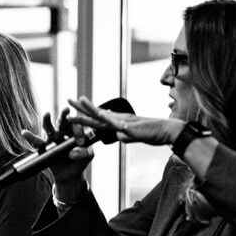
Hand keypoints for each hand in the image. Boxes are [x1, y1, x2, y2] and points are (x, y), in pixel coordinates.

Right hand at [22, 108, 92, 200]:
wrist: (70, 174)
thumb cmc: (81, 161)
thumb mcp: (87, 156)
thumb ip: (83, 153)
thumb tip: (72, 153)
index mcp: (75, 131)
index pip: (77, 127)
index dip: (79, 131)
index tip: (81, 141)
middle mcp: (62, 132)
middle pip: (62, 121)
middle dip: (64, 115)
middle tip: (66, 110)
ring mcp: (52, 139)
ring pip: (48, 127)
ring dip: (47, 120)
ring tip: (47, 114)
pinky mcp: (44, 148)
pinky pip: (36, 142)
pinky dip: (30, 137)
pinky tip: (24, 132)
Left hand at [67, 96, 184, 145]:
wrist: (167, 131)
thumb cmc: (151, 133)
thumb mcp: (133, 135)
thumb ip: (124, 135)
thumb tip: (118, 135)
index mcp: (118, 121)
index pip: (97, 117)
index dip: (84, 112)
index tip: (72, 107)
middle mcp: (119, 120)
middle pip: (97, 114)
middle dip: (81, 108)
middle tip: (68, 99)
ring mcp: (126, 123)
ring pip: (106, 117)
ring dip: (93, 110)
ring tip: (82, 102)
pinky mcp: (134, 129)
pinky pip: (122, 126)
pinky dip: (114, 122)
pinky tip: (106, 118)